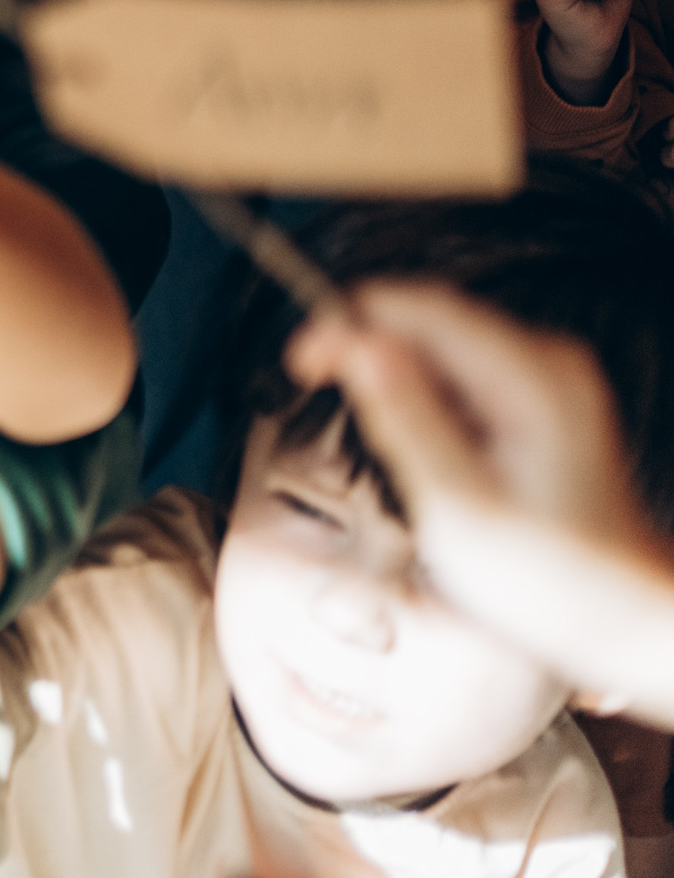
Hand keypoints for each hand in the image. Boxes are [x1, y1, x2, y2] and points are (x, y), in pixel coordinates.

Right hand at [291, 282, 672, 697]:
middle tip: (314, 381)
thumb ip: (405, 417)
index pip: (421, 307)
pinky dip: (423, 389)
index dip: (348, 320)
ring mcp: (550, 379)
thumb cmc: (547, 578)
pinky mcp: (542, 399)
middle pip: (431, 317)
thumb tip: (356, 347)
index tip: (303, 359)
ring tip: (374, 429)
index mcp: (534, 380)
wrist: (618, 615)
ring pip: (442, 341)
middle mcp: (550, 363)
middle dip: (365, 341)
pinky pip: (463, 369)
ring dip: (392, 368)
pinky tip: (417, 439)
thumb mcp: (456, 503)